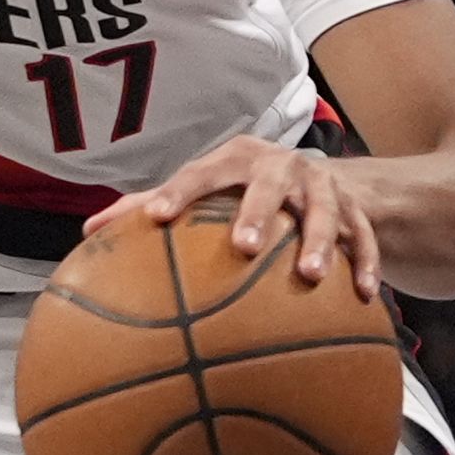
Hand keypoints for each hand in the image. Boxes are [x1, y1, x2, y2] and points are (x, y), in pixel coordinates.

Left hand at [86, 136, 376, 297]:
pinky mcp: (356, 209)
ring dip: (320, 241)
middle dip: (259, 212)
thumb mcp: (201, 189)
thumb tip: (88, 233)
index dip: (179, 191)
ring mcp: (321, 187)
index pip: (203, 171)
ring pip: (324, 210)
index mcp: (237, 159)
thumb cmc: (239, 189)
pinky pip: (364, 237)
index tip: (156, 217)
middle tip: (245, 248)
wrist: (314, 177)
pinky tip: (366, 296)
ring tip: (311, 276)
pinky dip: (365, 262)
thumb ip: (145, 207)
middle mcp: (281, 166)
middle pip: (270, 184)